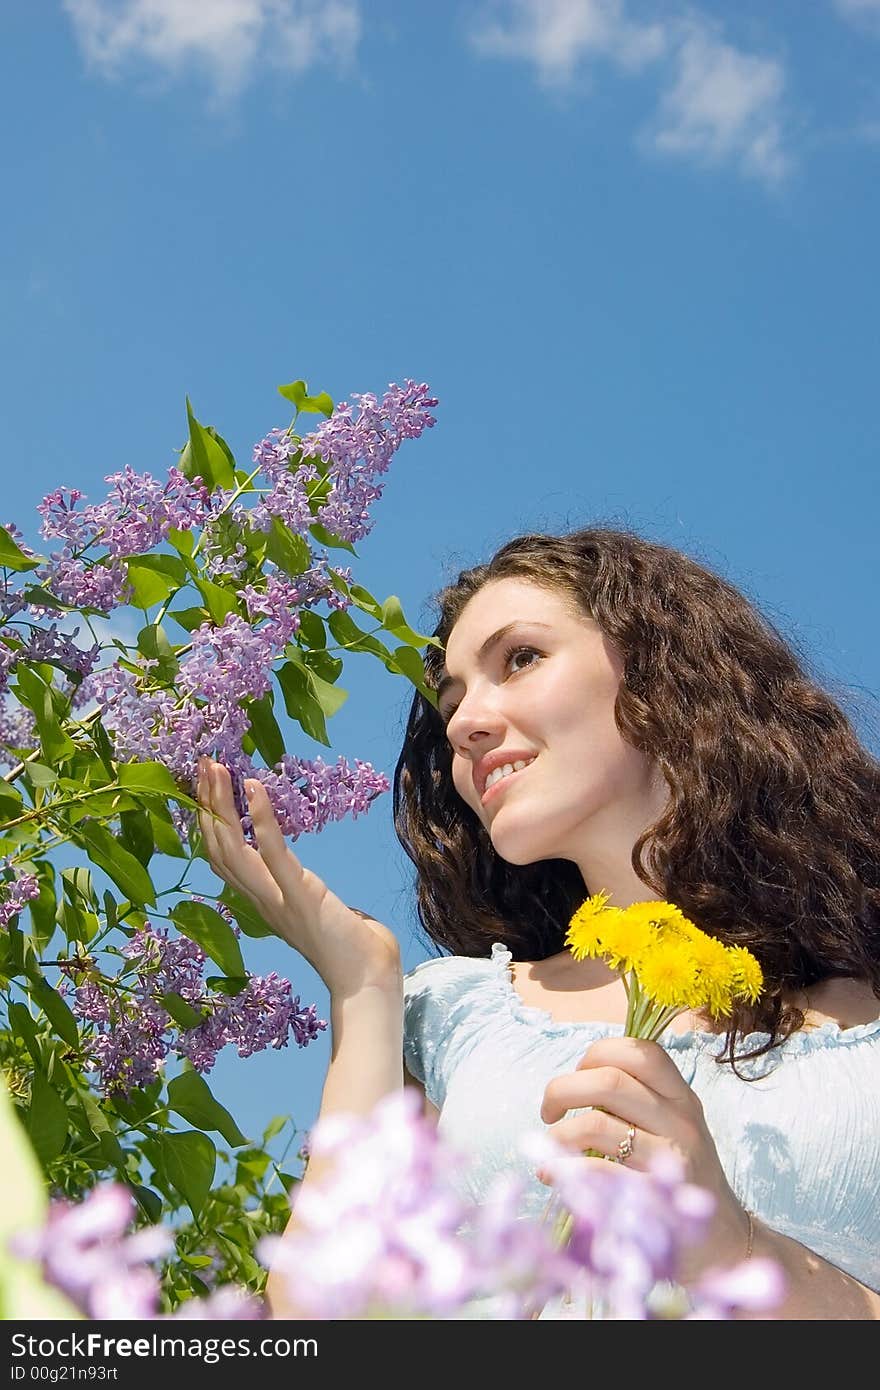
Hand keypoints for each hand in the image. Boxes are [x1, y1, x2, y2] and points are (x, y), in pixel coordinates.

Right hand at [195, 756, 401, 999]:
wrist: (367, 984)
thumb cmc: (355, 952)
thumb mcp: (322, 917)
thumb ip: (314, 901)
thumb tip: (326, 896)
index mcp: (264, 904)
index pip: (222, 859)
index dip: (209, 824)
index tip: (207, 789)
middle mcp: (261, 901)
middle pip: (219, 847)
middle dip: (208, 805)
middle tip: (203, 765)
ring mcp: (277, 898)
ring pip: (234, 847)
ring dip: (222, 804)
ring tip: (217, 769)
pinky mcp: (300, 894)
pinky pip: (272, 851)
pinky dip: (261, 817)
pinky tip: (254, 786)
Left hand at [539, 1035, 750, 1279]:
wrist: (724, 1238)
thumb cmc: (684, 1175)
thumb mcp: (673, 1127)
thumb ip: (636, 1101)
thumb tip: (573, 1084)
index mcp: (681, 1096)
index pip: (638, 1052)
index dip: (597, 1054)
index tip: (578, 1075)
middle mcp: (680, 1120)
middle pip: (609, 1080)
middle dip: (563, 1089)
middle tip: (549, 1110)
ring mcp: (671, 1158)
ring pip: (598, 1123)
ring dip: (560, 1133)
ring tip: (550, 1146)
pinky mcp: (658, 1197)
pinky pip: (599, 1172)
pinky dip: (564, 1169)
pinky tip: (550, 1174)